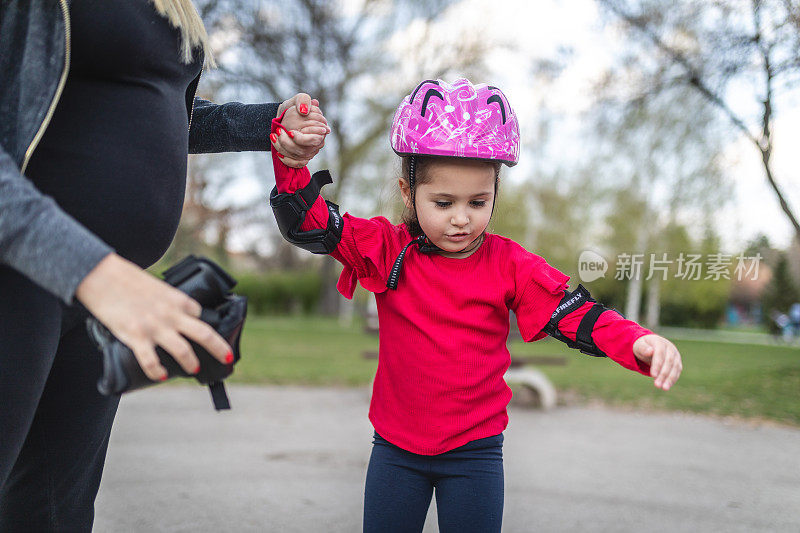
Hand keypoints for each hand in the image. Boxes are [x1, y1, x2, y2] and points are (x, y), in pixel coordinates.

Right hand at [75, 254, 232, 380]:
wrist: (100, 275)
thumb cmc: (125, 279)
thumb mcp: (155, 286)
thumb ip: (166, 301)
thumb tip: (170, 313)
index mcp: (177, 299)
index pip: (198, 315)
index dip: (202, 326)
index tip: (206, 336)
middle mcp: (171, 314)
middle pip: (204, 334)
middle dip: (219, 348)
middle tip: (227, 358)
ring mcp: (154, 327)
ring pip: (183, 350)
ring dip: (191, 362)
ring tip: (194, 368)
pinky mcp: (135, 336)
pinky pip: (151, 361)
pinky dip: (157, 371)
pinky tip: (161, 376)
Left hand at [274, 93, 329, 167]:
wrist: (284, 116)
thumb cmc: (293, 108)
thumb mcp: (298, 99)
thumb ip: (303, 100)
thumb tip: (304, 111)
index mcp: (320, 129)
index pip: (314, 140)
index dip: (302, 139)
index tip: (290, 132)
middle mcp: (318, 142)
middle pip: (305, 151)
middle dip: (289, 144)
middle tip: (278, 133)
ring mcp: (311, 150)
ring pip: (299, 157)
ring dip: (284, 149)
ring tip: (273, 137)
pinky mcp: (304, 157)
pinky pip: (298, 164)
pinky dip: (288, 161)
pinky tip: (279, 154)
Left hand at [632, 334, 682, 390]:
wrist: (650, 345)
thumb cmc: (643, 346)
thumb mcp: (639, 346)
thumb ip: (643, 348)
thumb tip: (650, 351)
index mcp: (660, 342)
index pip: (660, 353)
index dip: (657, 364)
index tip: (653, 375)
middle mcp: (670, 348)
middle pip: (669, 361)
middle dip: (663, 374)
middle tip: (657, 385)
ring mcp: (675, 355)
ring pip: (675, 367)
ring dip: (670, 378)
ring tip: (664, 388)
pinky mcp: (677, 362)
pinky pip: (677, 371)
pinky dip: (673, 379)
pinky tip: (667, 386)